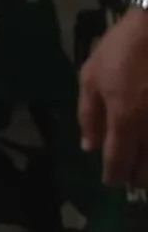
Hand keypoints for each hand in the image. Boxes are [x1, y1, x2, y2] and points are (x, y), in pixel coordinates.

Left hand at [81, 6, 147, 187]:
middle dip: (137, 177)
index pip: (119, 160)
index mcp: (125, 119)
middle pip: (147, 168)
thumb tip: (89, 146)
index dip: (115, 175)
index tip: (112, 182)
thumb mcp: (91, 76)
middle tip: (131, 180)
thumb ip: (88, 114)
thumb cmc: (122, 49)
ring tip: (146, 174)